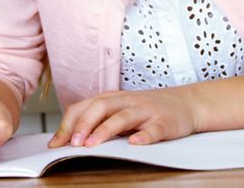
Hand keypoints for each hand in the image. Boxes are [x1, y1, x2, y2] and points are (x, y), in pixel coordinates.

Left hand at [48, 88, 199, 147]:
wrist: (186, 103)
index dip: (68, 124)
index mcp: (112, 98)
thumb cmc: (147, 109)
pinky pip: (153, 129)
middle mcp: (126, 101)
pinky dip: (143, 136)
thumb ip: (97, 120)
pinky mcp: (164, 122)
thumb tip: (66, 138)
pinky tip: (135, 143)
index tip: (56, 143)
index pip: (84, 107)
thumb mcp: (119, 110)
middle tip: (73, 144)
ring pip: (122, 117)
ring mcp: (146, 110)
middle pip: (100, 107)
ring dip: (105, 130)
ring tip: (92, 144)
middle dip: (83, 125)